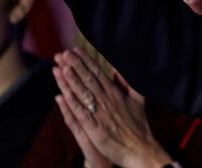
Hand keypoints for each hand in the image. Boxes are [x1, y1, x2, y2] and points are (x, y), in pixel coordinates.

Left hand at [53, 47, 174, 167]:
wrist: (140, 149)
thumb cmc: (138, 127)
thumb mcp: (138, 101)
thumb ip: (128, 84)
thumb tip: (119, 69)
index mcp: (116, 94)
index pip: (98, 74)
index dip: (85, 62)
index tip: (75, 51)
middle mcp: (107, 101)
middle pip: (88, 79)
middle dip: (75, 66)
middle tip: (62, 54)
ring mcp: (100, 114)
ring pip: (82, 93)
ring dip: (70, 79)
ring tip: (60, 67)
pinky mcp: (94, 128)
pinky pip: (80, 113)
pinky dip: (71, 103)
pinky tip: (61, 94)